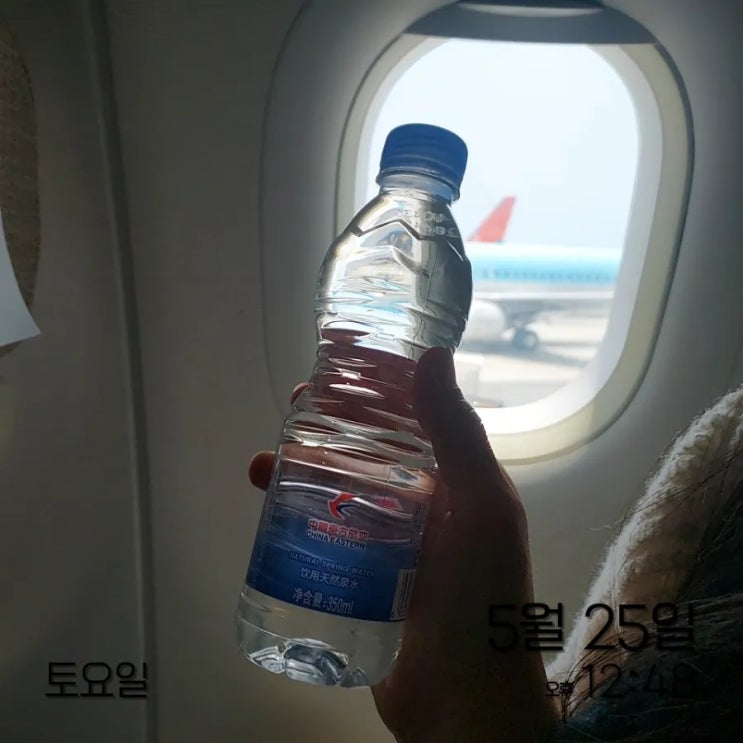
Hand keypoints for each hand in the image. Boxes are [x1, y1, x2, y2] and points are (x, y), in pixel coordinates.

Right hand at [249, 348, 558, 742]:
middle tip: (296, 411)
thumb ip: (459, 434)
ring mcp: (392, 544)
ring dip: (303, 472)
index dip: (380, 389)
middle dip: (333, 427)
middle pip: (371, 452)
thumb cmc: (483, 598)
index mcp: (456, 483)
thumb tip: (432, 354)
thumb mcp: (482, 507)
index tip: (342, 367)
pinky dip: (297, 520)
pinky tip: (269, 513)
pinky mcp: (363, 578)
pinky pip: (327, 537)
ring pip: (340, 492)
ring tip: (264, 464)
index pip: (415, 418)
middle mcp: (425, 506)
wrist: (465, 704)